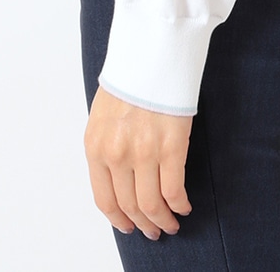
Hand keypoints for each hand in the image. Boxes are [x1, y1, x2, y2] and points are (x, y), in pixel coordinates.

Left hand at [84, 83, 193, 239]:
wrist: (151, 50)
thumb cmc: (130, 77)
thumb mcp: (103, 115)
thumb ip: (107, 148)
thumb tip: (118, 179)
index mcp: (96, 146)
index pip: (104, 199)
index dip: (119, 219)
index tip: (128, 226)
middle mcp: (116, 154)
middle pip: (130, 206)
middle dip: (143, 224)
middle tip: (153, 231)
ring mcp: (144, 152)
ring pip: (152, 205)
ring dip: (163, 220)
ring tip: (170, 223)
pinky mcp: (171, 146)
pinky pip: (174, 190)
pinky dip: (179, 204)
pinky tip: (184, 206)